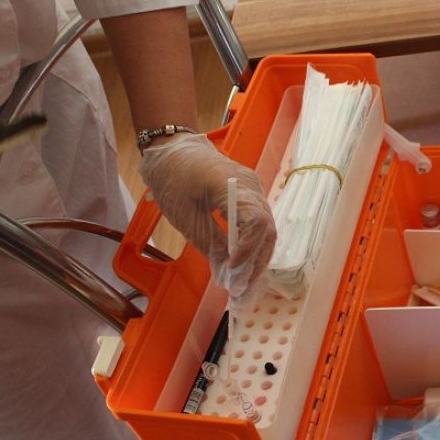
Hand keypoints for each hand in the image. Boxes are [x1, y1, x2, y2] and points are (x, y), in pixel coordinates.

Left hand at [139, 133, 275, 300]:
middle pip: (267, 230)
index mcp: (233, 187)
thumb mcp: (186, 217)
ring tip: (242, 284)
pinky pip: (259, 223)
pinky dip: (253, 246)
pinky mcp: (250, 195)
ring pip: (267, 229)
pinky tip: (242, 265)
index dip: (248, 254)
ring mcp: (254, 189)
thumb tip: (228, 276)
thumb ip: (211, 246)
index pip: (256, 225)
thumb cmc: (173, 179)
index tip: (234, 276)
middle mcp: (252, 187)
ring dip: (256, 258)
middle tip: (240, 290)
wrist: (172, 149)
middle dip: (255, 263)